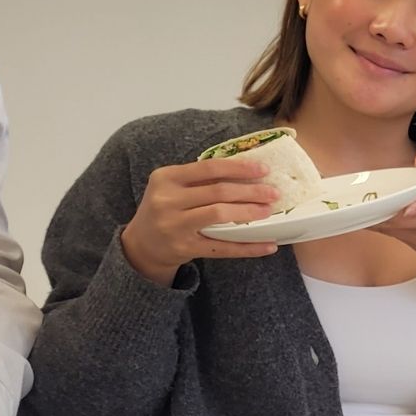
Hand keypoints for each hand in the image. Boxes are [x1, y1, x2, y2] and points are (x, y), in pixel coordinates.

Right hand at [120, 155, 280, 283]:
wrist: (141, 244)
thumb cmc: (165, 208)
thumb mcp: (171, 187)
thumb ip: (199, 178)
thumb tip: (247, 170)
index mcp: (166, 178)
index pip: (208, 167)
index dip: (239, 168)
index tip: (263, 169)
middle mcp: (167, 200)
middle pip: (218, 192)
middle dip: (251, 191)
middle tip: (273, 193)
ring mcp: (175, 226)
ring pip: (220, 215)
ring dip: (249, 213)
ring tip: (268, 211)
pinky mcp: (184, 248)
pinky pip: (223, 247)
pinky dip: (249, 247)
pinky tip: (268, 245)